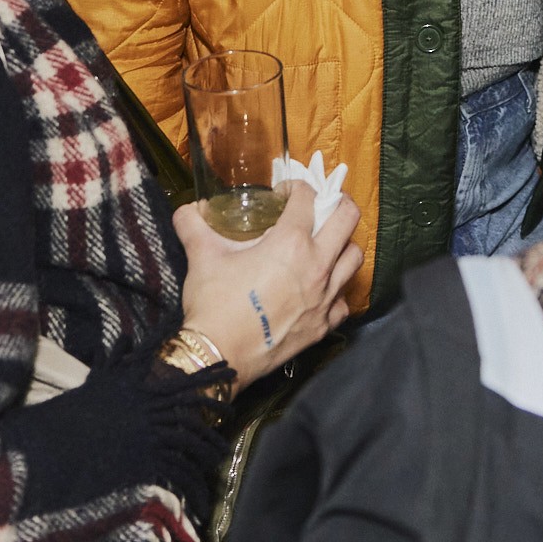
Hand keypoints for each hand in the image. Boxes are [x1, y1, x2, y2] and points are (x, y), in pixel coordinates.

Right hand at [173, 182, 362, 385]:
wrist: (220, 355)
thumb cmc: (214, 303)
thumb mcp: (201, 256)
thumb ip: (193, 224)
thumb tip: (188, 209)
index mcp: (291, 242)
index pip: (308, 198)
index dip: (298, 187)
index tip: (285, 193)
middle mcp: (317, 265)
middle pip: (348, 218)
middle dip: (337, 203)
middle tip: (320, 206)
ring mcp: (325, 297)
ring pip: (354, 258)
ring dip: (343, 244)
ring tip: (325, 245)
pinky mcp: (324, 324)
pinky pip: (343, 300)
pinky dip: (337, 290)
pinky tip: (320, 289)